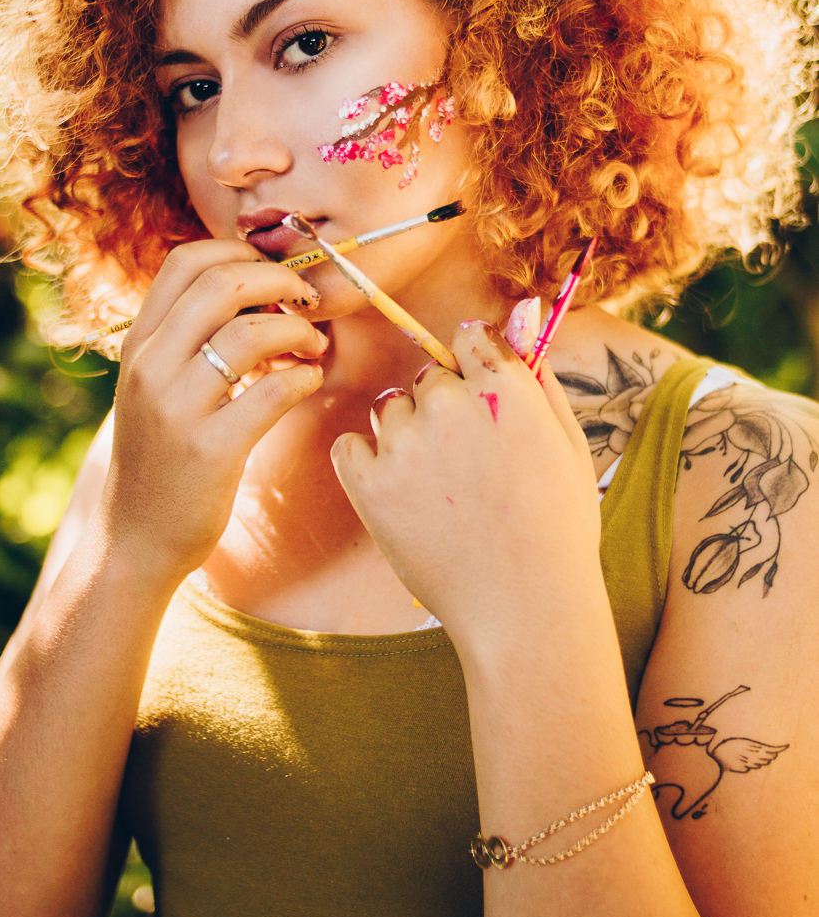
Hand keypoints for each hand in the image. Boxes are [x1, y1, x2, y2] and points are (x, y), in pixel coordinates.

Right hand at [99, 240, 327, 584]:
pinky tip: (308, 382)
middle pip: (223, 283)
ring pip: (251, 333)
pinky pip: (272, 392)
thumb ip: (185, 338)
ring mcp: (177, 408)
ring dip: (299, 331)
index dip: (239, 251)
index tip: (273, 273)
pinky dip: (303, 378)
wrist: (134, 540)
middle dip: (280, 281)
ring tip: (313, 347)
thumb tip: (252, 286)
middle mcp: (151, 367)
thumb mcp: (154, 386)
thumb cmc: (160, 457)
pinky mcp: (210, 450)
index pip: (185, 260)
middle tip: (307, 302)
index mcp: (139, 344)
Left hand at [330, 320, 600, 656]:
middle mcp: (450, 405)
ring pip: (389, 411)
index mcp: (504, 387)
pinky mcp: (369, 485)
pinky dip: (367, 467)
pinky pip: (350, 447)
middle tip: (470, 469)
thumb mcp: (567, 442)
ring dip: (407, 439)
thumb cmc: (557, 527)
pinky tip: (402, 498)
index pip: (469, 340)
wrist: (526, 609)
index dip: (475, 375)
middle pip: (426, 377)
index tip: (483, 412)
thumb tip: (522, 308)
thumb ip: (538, 370)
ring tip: (443, 493)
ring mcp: (405, 445)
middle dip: (442, 410)